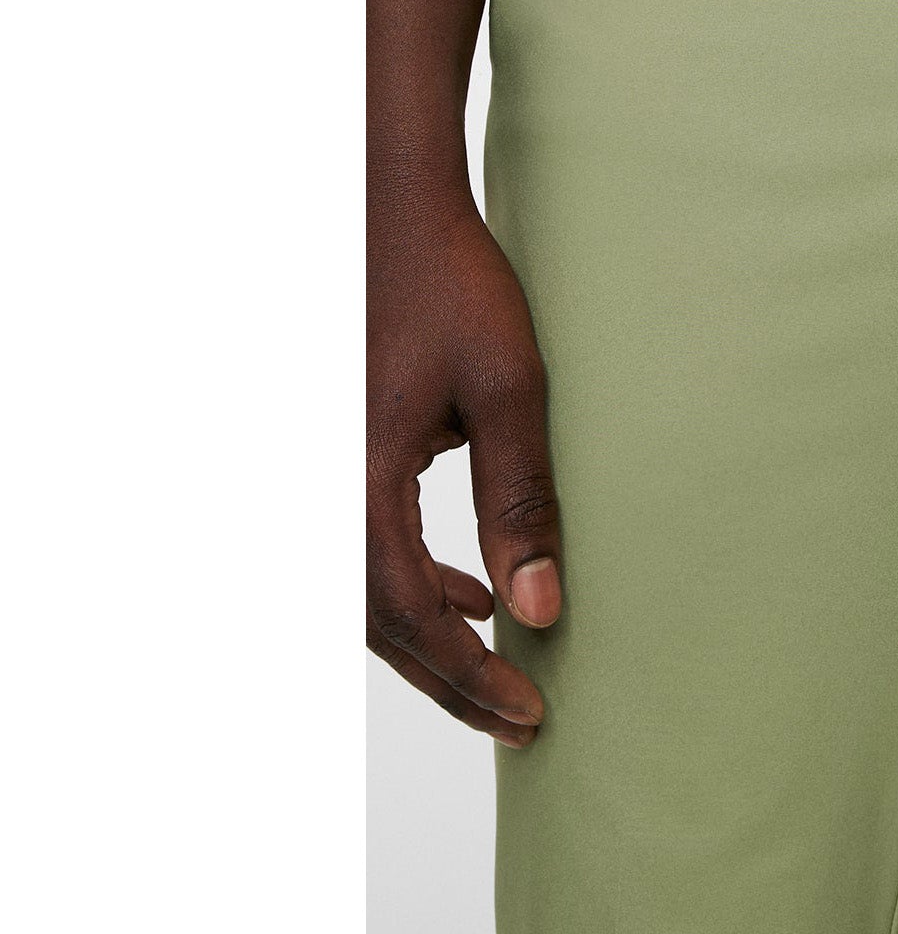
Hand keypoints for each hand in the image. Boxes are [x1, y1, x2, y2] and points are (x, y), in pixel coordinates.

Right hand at [367, 194, 562, 744]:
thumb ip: (521, 500)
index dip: (468, 673)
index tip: (529, 712)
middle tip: (520, 720)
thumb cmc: (453, 287)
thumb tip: (541, 610)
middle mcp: (321, 486)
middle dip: (449, 676)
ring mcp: (321, 473)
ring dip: (432, 636)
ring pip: (366, 592)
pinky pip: (364, 549)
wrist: (391, 213)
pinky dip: (416, 585)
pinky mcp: (337, 457)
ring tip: (502, 671)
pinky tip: (472, 592)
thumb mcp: (510, 387)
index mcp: (355, 479)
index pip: (409, 612)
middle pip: (377, 620)